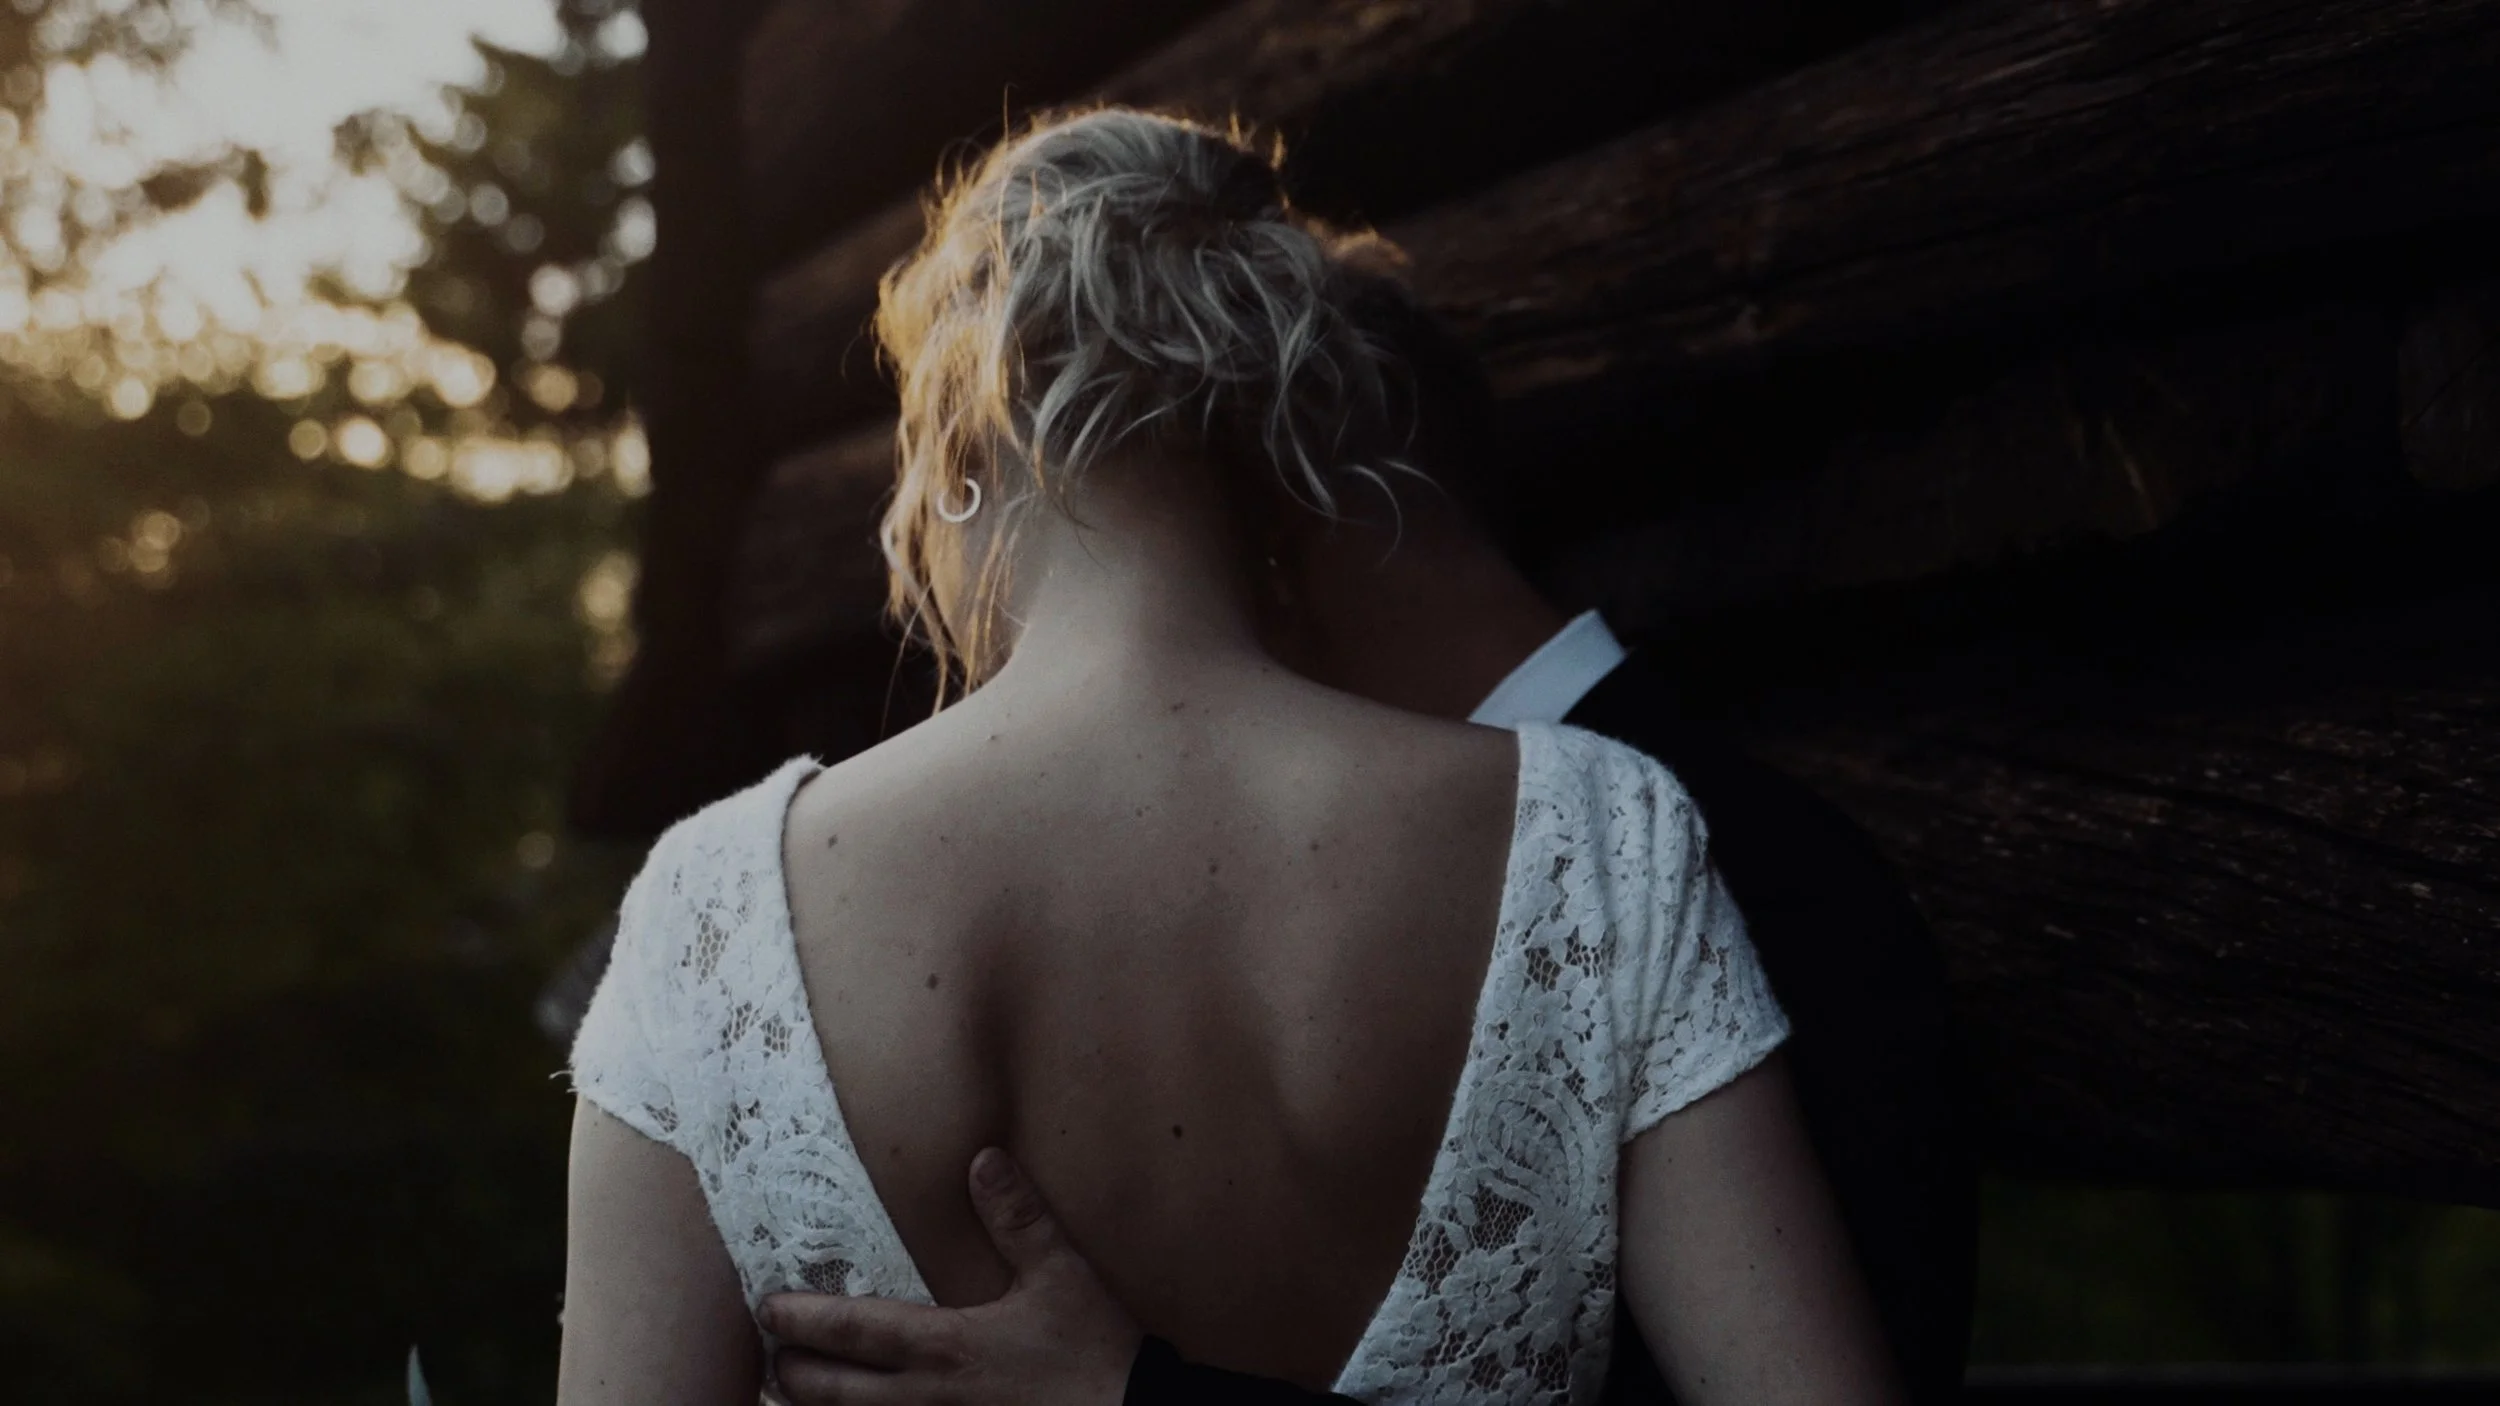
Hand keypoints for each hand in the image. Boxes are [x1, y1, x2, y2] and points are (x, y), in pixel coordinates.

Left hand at [761, 1147, 1143, 1405]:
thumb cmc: (1094, 1352)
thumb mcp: (1060, 1274)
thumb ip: (1016, 1217)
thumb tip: (983, 1160)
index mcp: (943, 1346)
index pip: (852, 1331)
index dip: (801, 1320)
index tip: (766, 1306)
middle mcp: (925, 1398)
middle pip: (830, 1392)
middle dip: (790, 1372)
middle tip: (769, 1352)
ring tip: (792, 1389)